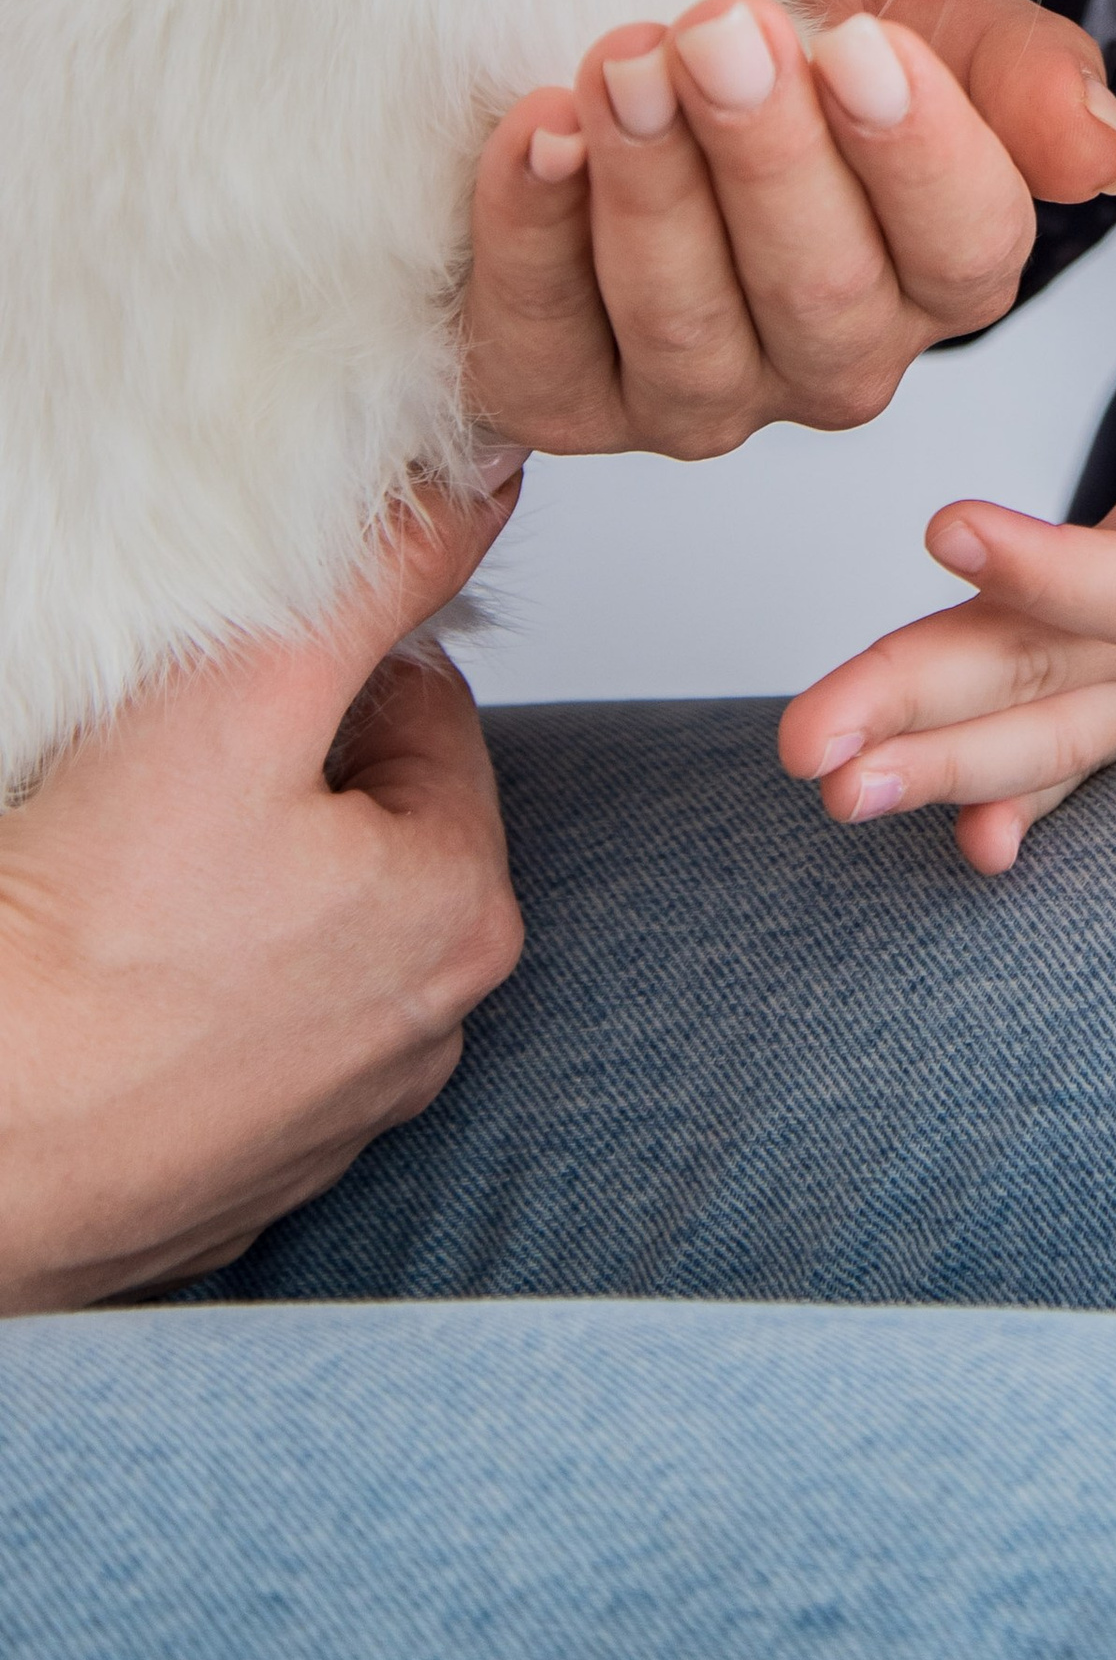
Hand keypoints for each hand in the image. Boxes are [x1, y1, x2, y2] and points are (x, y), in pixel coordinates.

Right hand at [0, 478, 525, 1313]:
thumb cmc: (85, 943)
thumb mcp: (254, 689)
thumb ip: (387, 571)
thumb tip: (486, 486)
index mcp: (464, 913)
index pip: (426, 714)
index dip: (312, 681)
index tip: (221, 708)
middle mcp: (423, 1030)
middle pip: (367, 824)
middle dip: (276, 786)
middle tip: (162, 795)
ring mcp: (328, 1116)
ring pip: (298, 929)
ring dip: (231, 891)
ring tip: (130, 888)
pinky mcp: (235, 1173)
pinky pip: (229, 1031)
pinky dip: (186, 994)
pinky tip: (118, 983)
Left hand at [463, 0, 1115, 462]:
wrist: (634, 24)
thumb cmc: (789, 28)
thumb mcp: (915, 9)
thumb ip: (1022, 75)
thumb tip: (1101, 154)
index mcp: (944, 276)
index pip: (968, 249)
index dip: (914, 154)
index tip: (857, 43)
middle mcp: (833, 362)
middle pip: (824, 296)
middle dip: (768, 158)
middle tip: (724, 30)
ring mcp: (696, 399)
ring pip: (688, 334)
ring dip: (653, 191)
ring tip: (625, 62)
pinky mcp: (560, 399)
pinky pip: (545, 348)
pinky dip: (534, 238)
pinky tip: (539, 132)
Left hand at [780, 204, 1115, 872]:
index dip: (1039, 566)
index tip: (946, 528)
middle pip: (1040, 680)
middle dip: (920, 713)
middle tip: (807, 749)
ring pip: (1036, 732)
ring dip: (930, 766)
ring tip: (830, 791)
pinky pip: (1070, 765)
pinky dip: (1013, 802)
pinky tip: (955, 847)